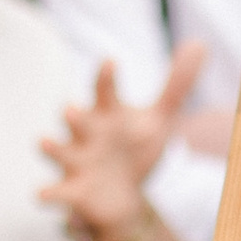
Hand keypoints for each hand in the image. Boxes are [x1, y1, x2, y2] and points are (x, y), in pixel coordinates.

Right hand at [39, 43, 208, 240]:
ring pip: (58, 152)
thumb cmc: (134, 149)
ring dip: (51, 147)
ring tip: (43, 142)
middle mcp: (86, 134)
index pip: (105, 91)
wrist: (122, 197)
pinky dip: (48, 194)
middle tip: (70, 109)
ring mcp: (76, 162)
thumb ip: (176, 86)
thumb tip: (200, 44)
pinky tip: (40, 195)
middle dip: (73, 115)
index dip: (106, 78)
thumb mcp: (159, 120)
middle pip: (76, 119)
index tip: (111, 62)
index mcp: (107, 115)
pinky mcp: (72, 192)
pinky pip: (56, 193)